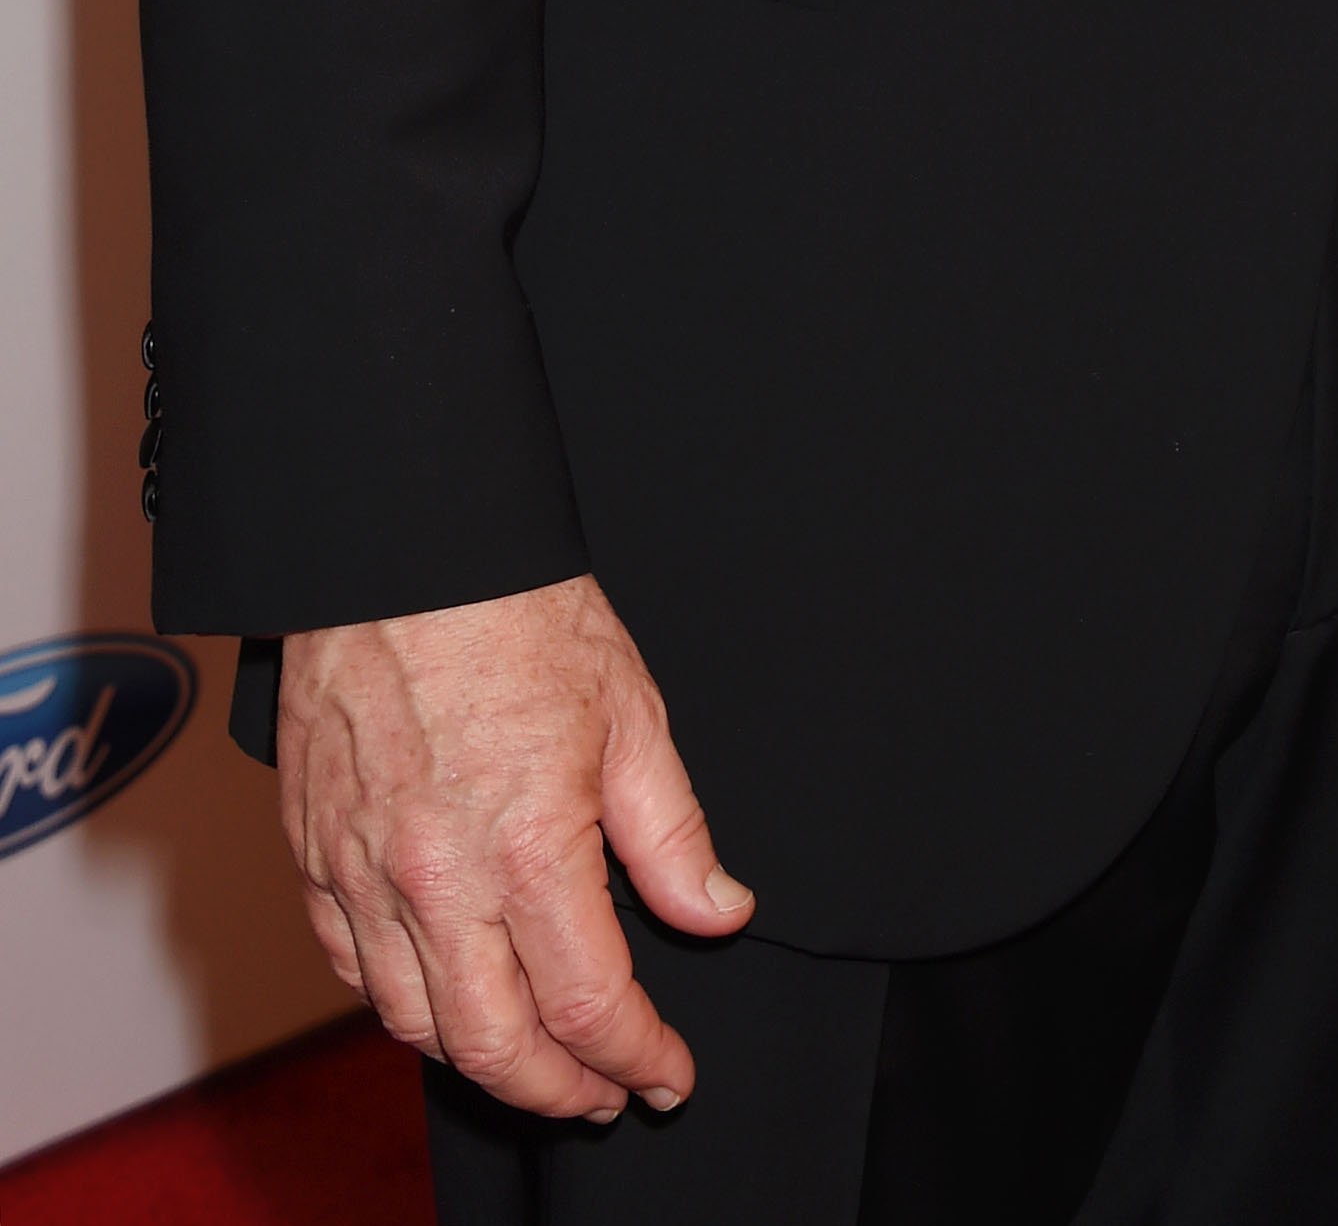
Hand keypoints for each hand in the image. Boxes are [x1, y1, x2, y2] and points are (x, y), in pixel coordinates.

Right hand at [277, 576, 751, 1121]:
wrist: (401, 550)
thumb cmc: (518, 614)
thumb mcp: (631, 712)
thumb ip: (673, 834)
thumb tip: (718, 914)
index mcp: (529, 847)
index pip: (589, 1004)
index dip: (637, 1056)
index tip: (667, 1073)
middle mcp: (437, 881)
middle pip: (495, 1046)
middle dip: (560, 1092)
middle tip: (606, 1093)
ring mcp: (362, 876)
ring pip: (415, 1025)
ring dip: (482, 1062)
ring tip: (536, 1063)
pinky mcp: (313, 858)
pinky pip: (352, 971)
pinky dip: (402, 1008)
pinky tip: (445, 1001)